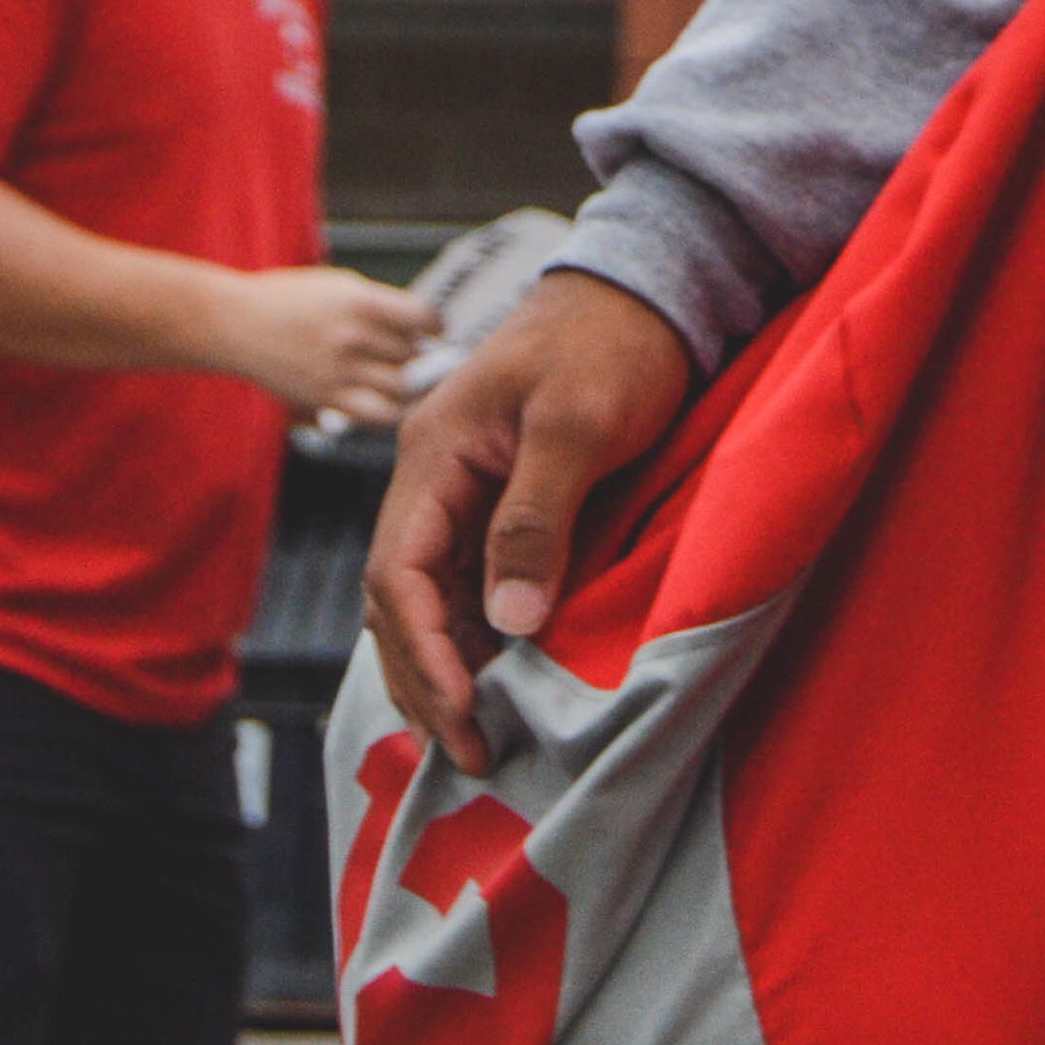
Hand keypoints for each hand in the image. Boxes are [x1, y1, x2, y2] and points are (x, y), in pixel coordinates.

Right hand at [222, 264, 422, 428]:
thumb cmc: (286, 298)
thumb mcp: (337, 285)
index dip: (436, 324)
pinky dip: (390, 410)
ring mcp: (341, 370)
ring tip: (395, 373)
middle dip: (412, 351)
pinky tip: (387, 401)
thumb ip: (376, 305)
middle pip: (411, 353)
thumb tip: (415, 326)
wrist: (236, 323)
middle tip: (402, 349)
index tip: (436, 328)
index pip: (423, 317)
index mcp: (361, 301)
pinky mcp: (327, 398)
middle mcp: (354, 336)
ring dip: (404, 380)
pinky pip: (378, 415)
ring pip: (401, 386)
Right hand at [362, 277, 694, 778]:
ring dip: (447, 671)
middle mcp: (435, 482)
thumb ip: (537, 519)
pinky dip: (476, 643)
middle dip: (427, 680)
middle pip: (400, 602)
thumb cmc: (612, 343)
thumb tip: (508, 622)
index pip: (396, 572)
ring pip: (431, 603)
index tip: (463, 712)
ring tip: (480, 740)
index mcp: (433, 455)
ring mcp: (465, 497)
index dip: (422, 651)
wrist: (648, 293)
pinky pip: (469, 589)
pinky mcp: (501, 508)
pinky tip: (500, 686)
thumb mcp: (576, 425)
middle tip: (472, 751)